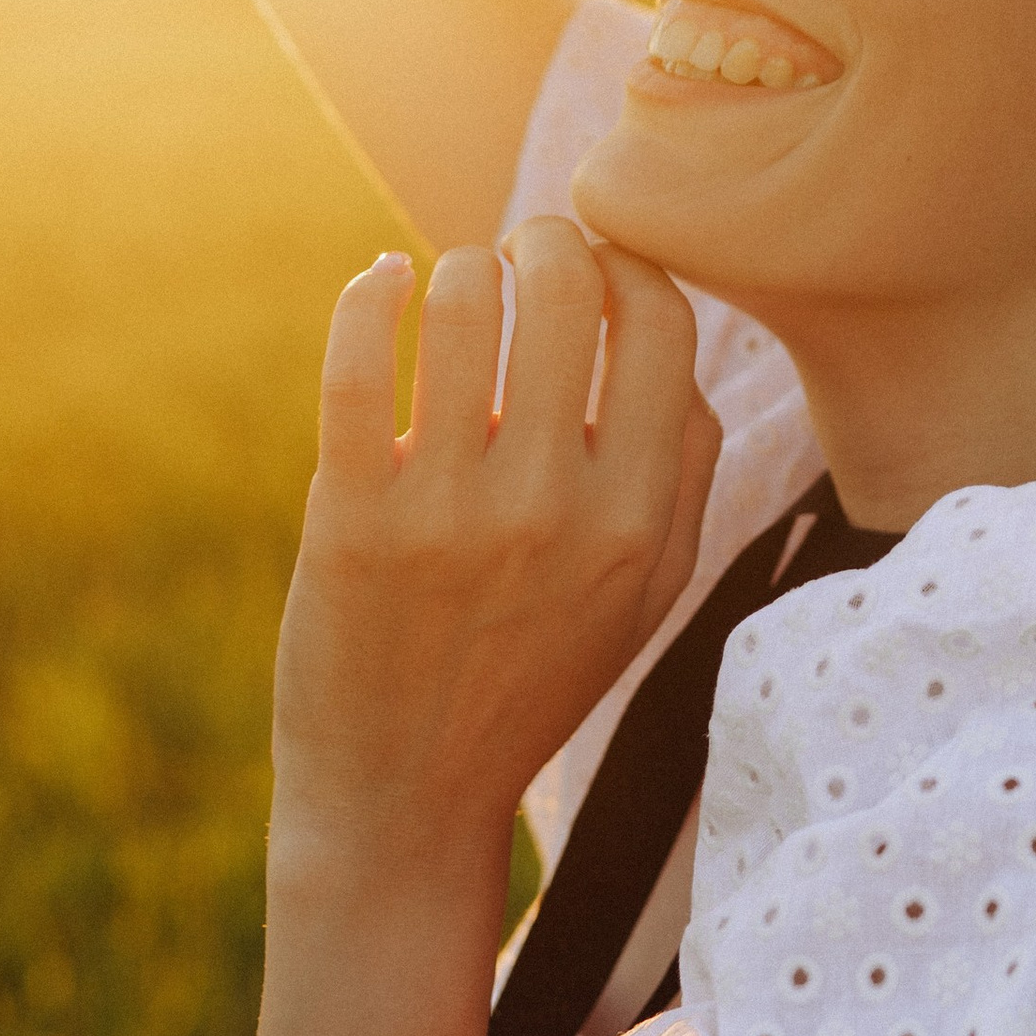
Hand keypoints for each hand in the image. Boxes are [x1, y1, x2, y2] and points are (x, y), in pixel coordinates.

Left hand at [268, 218, 719, 919]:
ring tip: (450, 283)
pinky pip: (357, 363)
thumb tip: (670, 340)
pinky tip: (377, 282)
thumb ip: (684, 474)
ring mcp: (452, 512)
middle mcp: (557, 507)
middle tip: (522, 254)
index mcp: (641, 518)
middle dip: (546, 239)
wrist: (410, 796)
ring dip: (460, 267)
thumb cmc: (536, 676)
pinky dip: (367, 295)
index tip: (599, 270)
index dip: (632, 265)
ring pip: (463, 304)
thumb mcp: (648, 594)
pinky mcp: (351, 518)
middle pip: (569, 289)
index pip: (662, 324)